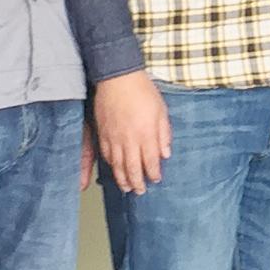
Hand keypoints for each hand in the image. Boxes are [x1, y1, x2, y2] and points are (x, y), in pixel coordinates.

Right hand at [94, 72, 171, 194]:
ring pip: (117, 165)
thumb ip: (164, 134)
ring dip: (122, 178)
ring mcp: (114, 137)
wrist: (118, 77)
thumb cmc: (142, 91)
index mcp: (146, 134)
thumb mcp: (161, 111)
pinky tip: (114, 169)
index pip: (150, 161)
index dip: (153, 174)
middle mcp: (129, 139)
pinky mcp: (103, 133)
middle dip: (137, 182)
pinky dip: (110, 165)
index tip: (155, 179)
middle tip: (140, 191)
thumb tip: (166, 154)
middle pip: (132, 168)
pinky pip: (106, 154)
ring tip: (126, 187)